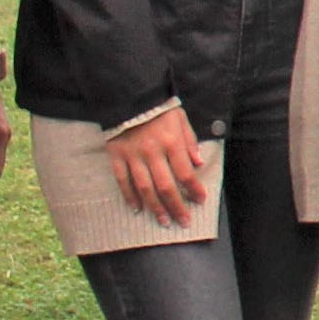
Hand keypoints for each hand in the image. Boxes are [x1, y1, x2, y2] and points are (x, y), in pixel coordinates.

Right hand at [104, 106, 205, 225]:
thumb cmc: (159, 109)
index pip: (185, 173)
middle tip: (184, 222)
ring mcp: (133, 156)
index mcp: (171, 142)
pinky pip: (123, 180)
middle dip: (177, 207)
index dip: (194, 189)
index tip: (201, 200)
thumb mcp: (180, 119)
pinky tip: (137, 208)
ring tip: (163, 221)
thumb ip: (190, 142)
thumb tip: (199, 163)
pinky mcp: (117, 156)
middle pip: (166, 186)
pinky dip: (129, 196)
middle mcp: (152, 152)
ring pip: (145, 188)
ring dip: (155, 207)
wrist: (129, 97)